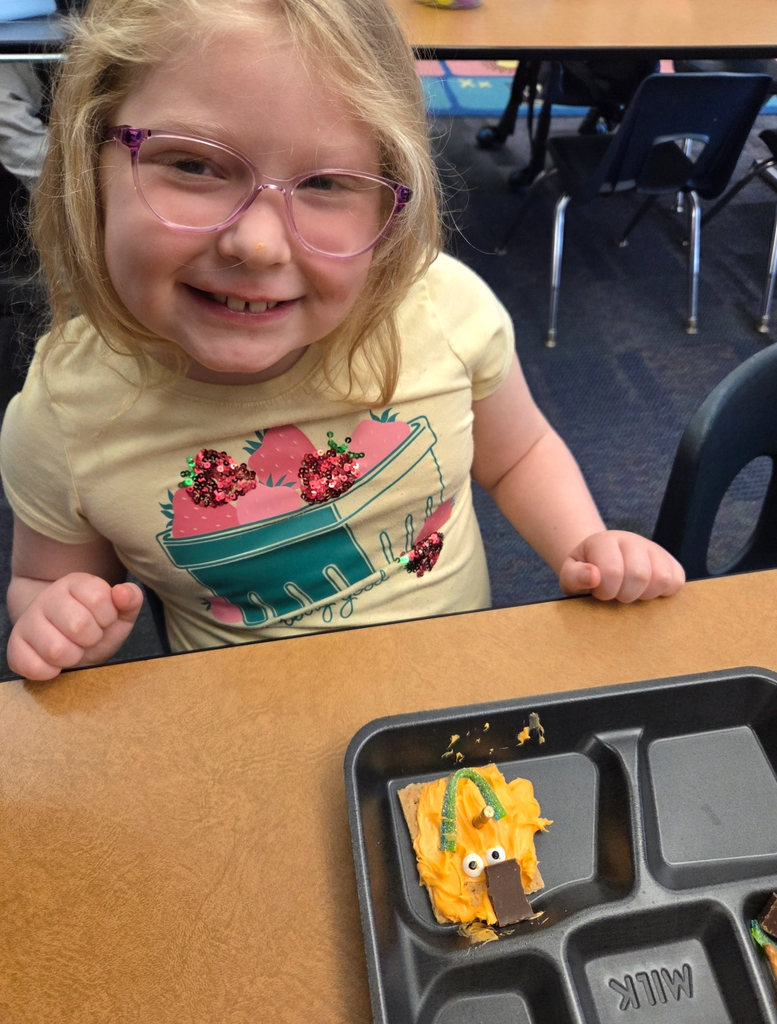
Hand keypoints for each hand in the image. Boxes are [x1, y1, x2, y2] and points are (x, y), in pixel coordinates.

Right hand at [7, 573, 143, 679]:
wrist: (68, 641)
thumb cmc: (96, 626)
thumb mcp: (120, 613)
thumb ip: (130, 600)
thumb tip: (122, 593)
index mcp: (75, 583)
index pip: (99, 598)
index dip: (107, 617)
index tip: (103, 620)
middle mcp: (47, 598)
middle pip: (78, 625)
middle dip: (91, 639)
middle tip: (88, 638)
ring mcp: (27, 621)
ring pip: (56, 649)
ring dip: (73, 657)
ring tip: (74, 650)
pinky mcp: (15, 646)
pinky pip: (33, 667)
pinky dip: (51, 672)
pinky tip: (56, 664)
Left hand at [558, 531, 684, 602]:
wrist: (599, 564)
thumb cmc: (584, 573)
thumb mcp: (569, 575)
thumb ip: (575, 576)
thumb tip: (594, 576)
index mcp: (604, 541)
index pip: (612, 571)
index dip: (606, 591)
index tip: (599, 593)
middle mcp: (632, 540)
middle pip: (640, 574)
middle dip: (626, 595)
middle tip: (616, 596)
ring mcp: (653, 549)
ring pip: (663, 578)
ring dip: (646, 595)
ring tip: (631, 594)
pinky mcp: (670, 561)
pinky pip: (677, 580)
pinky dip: (664, 592)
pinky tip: (647, 592)